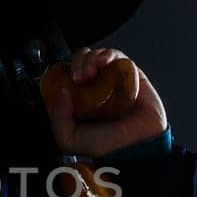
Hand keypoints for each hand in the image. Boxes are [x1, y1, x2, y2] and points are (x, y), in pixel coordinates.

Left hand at [47, 46, 168, 157]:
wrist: (138, 143)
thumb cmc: (106, 143)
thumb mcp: (70, 140)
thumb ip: (58, 119)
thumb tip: (60, 92)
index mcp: (78, 97)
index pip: (65, 75)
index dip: (63, 72)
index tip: (66, 81)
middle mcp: (93, 85)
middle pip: (80, 61)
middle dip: (77, 63)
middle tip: (79, 77)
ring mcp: (111, 77)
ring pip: (96, 55)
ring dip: (91, 58)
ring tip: (92, 71)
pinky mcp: (128, 72)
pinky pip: (116, 56)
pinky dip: (108, 54)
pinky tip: (105, 62)